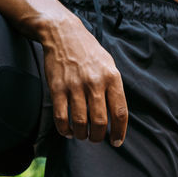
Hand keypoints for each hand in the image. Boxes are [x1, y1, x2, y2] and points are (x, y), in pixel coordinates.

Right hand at [39, 18, 128, 145]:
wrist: (63, 35)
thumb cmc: (88, 52)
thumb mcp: (108, 64)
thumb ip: (112, 87)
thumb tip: (115, 113)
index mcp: (112, 77)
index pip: (119, 112)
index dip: (119, 131)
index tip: (116, 141)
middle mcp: (95, 83)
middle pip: (99, 121)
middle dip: (98, 137)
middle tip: (95, 139)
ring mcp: (75, 86)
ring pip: (80, 122)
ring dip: (81, 135)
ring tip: (81, 135)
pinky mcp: (57, 88)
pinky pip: (61, 117)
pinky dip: (64, 129)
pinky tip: (67, 131)